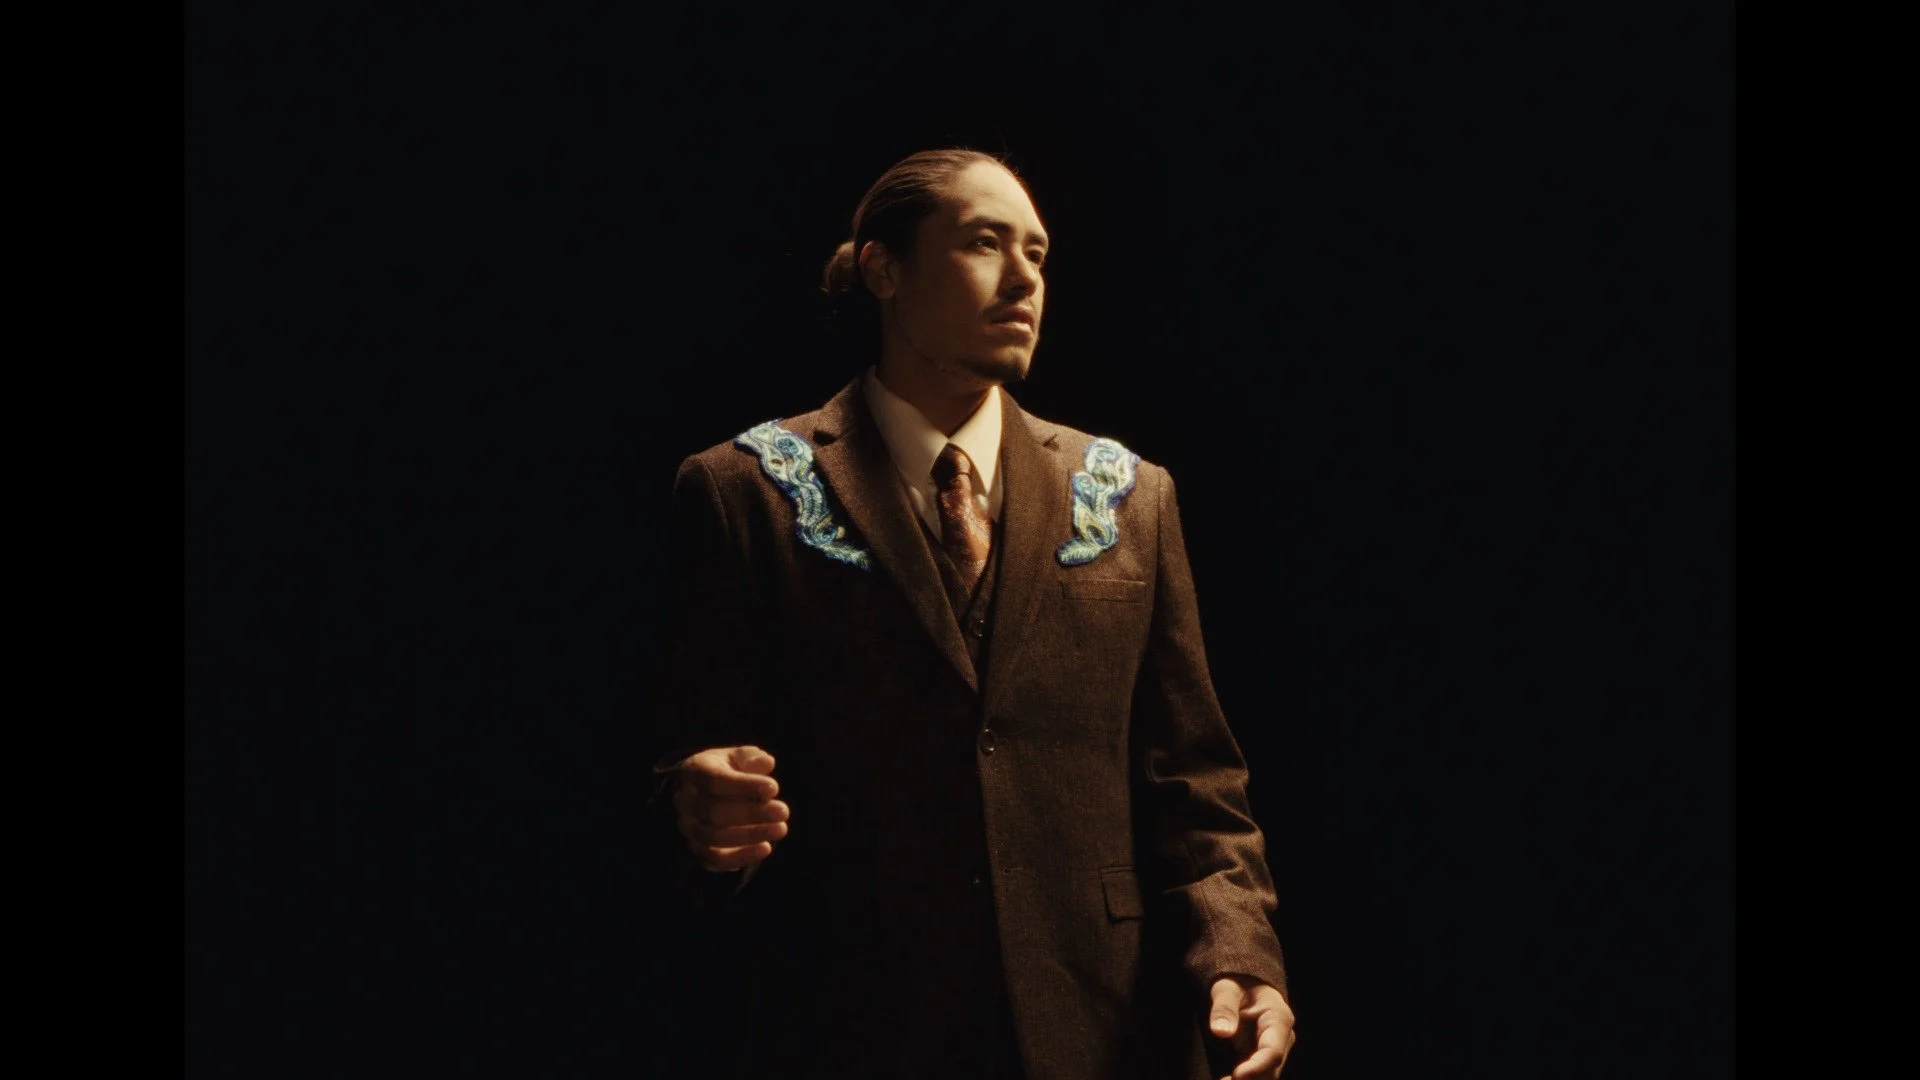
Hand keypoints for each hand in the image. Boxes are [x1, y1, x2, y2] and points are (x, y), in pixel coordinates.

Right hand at [671, 745, 788, 871]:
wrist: (699, 794)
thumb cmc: (723, 772)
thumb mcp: (734, 757)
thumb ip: (749, 758)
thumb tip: (765, 762)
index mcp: (693, 772)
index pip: (714, 780)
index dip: (744, 786)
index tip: (773, 788)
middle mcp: (685, 802)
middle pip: (714, 812)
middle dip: (752, 814)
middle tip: (783, 811)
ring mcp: (689, 828)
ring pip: (715, 837)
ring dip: (752, 834)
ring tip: (781, 828)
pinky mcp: (698, 850)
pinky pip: (716, 859)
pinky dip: (742, 856)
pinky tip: (766, 848)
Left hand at [1208, 976, 1295, 1078]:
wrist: (1245, 982)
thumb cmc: (1238, 983)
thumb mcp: (1227, 989)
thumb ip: (1224, 1008)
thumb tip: (1220, 1031)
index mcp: (1278, 1018)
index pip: (1273, 1051)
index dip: (1256, 1067)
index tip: (1237, 1076)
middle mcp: (1281, 1037)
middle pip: (1271, 1068)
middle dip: (1250, 1079)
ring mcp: (1274, 1048)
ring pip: (1266, 1075)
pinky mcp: (1262, 1055)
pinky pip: (1256, 1074)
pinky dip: (1242, 1079)